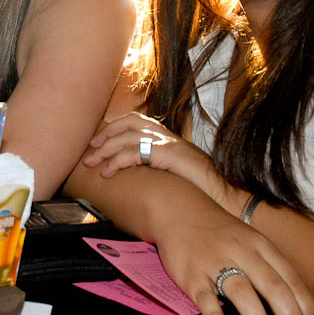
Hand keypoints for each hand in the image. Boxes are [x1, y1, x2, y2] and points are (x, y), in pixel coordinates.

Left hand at [83, 112, 229, 205]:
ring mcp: (167, 142)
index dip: (113, 128)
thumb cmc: (198, 187)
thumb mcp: (172, 169)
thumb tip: (132, 168)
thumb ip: (154, 163)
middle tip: (89, 150)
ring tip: (92, 164)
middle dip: (105, 136)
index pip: (133, 120)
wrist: (223, 194)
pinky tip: (109, 172)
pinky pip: (136, 153)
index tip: (97, 140)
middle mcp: (166, 134)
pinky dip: (118, 162)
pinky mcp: (168, 154)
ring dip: (106, 151)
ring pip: (127, 139)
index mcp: (166, 135)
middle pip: (127, 125)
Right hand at [153, 203, 313, 314]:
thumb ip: (272, 268)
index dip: (308, 310)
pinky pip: (204, 297)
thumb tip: (299, 308)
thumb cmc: (220, 232)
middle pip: (273, 287)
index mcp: (261, 246)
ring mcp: (215, 263)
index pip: (291, 281)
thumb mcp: (251, 240)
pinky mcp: (191, 274)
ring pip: (241, 292)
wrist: (178, 208)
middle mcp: (241, 253)